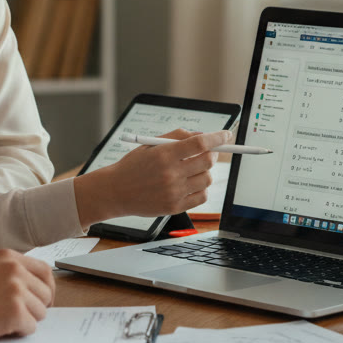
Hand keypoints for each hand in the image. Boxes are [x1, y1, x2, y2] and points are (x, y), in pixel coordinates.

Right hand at [0, 249, 55, 342]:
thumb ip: (9, 273)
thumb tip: (32, 288)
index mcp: (8, 257)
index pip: (45, 271)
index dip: (46, 288)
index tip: (42, 299)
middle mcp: (15, 270)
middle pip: (45, 293)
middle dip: (35, 308)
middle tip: (19, 315)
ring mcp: (16, 290)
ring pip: (41, 312)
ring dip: (26, 320)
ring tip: (3, 320)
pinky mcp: (14, 312)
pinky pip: (31, 328)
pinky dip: (18, 332)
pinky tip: (0, 328)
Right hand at [73, 128, 231, 226]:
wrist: (116, 192)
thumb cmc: (134, 165)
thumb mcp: (151, 144)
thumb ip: (177, 136)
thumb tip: (203, 135)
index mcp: (164, 154)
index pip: (199, 143)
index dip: (217, 138)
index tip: (227, 135)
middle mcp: (170, 173)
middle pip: (208, 161)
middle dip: (213, 153)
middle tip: (209, 151)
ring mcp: (174, 192)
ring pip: (207, 179)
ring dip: (206, 171)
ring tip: (194, 169)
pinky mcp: (174, 207)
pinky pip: (202, 196)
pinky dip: (202, 188)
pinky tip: (191, 183)